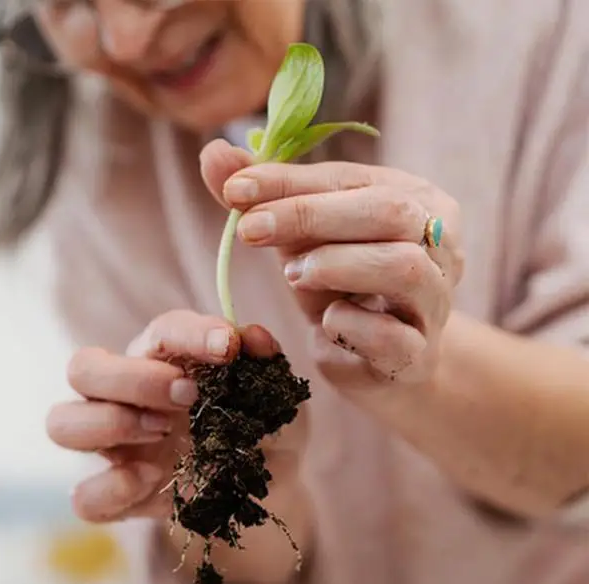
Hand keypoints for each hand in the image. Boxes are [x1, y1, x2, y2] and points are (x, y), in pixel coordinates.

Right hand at [47, 310, 279, 522]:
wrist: (269, 492)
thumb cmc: (262, 431)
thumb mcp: (275, 400)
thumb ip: (264, 367)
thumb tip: (253, 337)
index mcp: (165, 362)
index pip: (159, 332)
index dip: (188, 332)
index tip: (227, 347)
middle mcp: (127, 398)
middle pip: (82, 368)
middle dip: (132, 377)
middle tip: (187, 395)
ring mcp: (116, 448)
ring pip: (61, 423)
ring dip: (109, 422)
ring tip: (162, 432)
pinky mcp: (119, 496)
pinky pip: (84, 497)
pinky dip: (112, 488)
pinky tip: (154, 480)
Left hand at [200, 139, 463, 388]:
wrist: (379, 362)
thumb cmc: (343, 288)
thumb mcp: (301, 241)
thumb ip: (262, 201)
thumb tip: (212, 152)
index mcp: (415, 199)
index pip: (351, 178)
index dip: (290, 181)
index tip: (234, 189)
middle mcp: (440, 244)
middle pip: (390, 211)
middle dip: (311, 216)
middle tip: (250, 230)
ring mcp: (435, 302)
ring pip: (403, 267)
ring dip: (336, 265)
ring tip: (291, 274)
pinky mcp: (419, 355)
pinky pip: (392, 336)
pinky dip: (350, 325)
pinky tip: (326, 323)